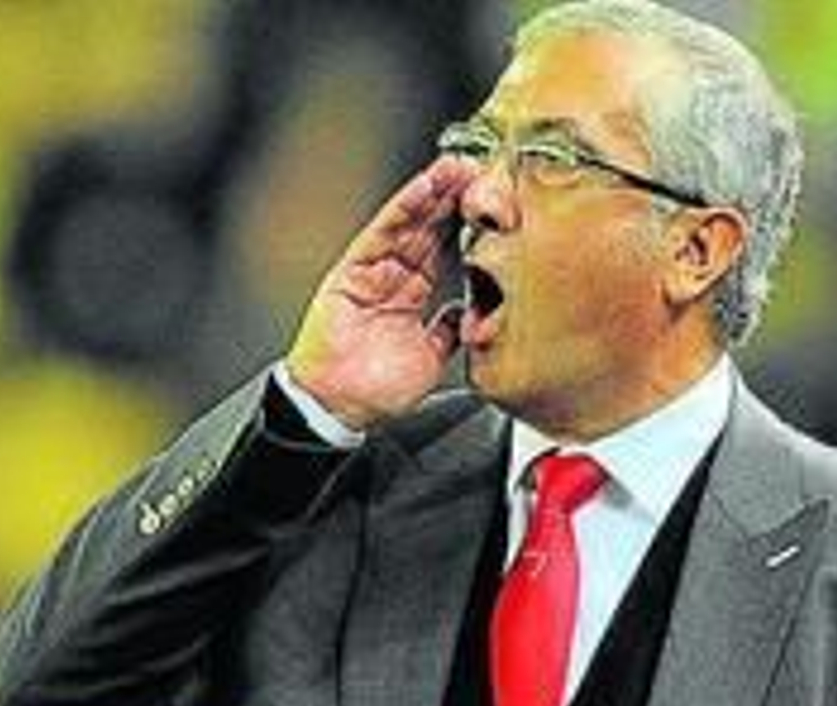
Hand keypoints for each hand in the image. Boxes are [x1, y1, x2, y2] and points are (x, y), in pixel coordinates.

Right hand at [284, 157, 476, 429]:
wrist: (341, 407)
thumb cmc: (377, 390)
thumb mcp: (433, 360)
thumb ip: (449, 332)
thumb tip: (471, 315)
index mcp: (412, 295)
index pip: (445, 250)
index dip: (468, 226)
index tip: (495, 202)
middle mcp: (393, 277)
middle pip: (430, 229)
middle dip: (455, 199)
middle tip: (483, 167)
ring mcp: (373, 271)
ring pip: (409, 223)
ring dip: (433, 193)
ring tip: (457, 166)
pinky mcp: (352, 270)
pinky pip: (381, 232)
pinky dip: (403, 207)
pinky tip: (424, 186)